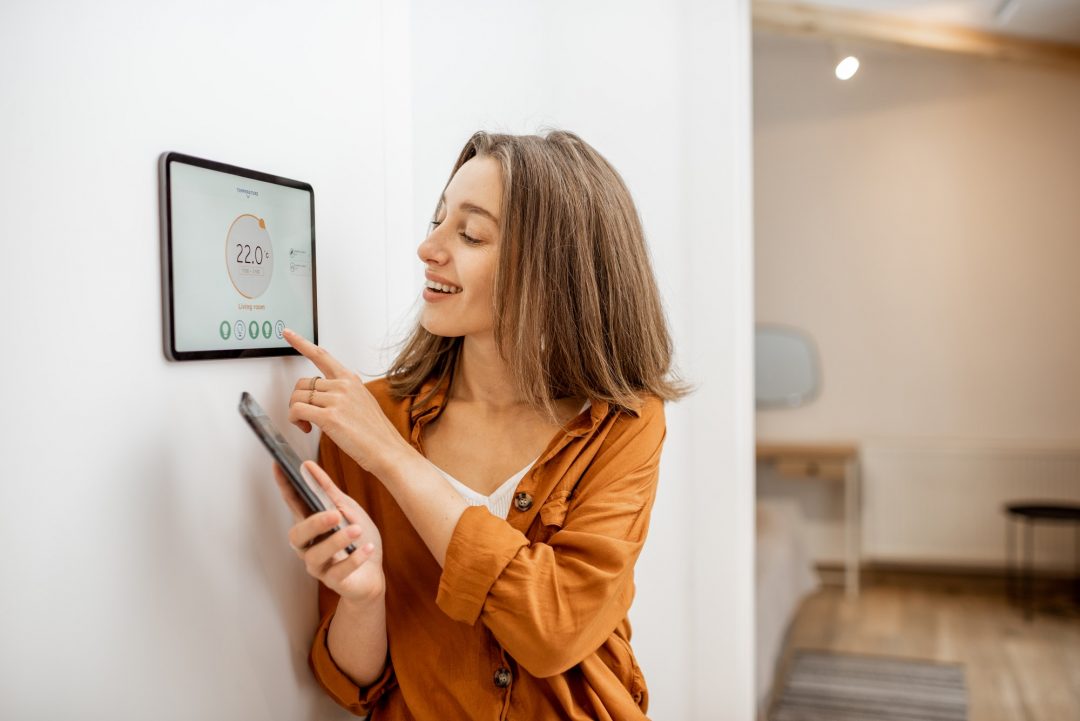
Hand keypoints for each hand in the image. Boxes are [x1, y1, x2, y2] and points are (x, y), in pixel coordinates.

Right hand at [273, 460, 384, 603]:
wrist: (373, 573)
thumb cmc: (358, 538)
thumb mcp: (348, 509)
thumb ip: (328, 491)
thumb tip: (308, 466)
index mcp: (311, 524)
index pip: (293, 503)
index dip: (284, 486)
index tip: (278, 465)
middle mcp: (309, 546)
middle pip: (297, 535)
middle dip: (314, 524)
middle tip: (335, 514)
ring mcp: (319, 566)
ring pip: (316, 556)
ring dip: (337, 541)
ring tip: (356, 530)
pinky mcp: (334, 582)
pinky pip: (339, 572)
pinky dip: (354, 559)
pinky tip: (367, 548)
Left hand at [284, 329, 412, 476]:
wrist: (388, 451)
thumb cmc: (376, 433)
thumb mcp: (364, 402)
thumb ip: (346, 392)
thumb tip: (327, 393)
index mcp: (350, 380)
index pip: (321, 356)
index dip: (301, 343)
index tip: (288, 333)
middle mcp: (343, 385)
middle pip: (302, 384)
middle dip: (298, 401)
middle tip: (306, 416)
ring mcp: (337, 399)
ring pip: (298, 398)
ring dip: (296, 413)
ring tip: (308, 425)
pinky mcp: (330, 417)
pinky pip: (297, 411)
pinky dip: (295, 420)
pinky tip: (307, 429)